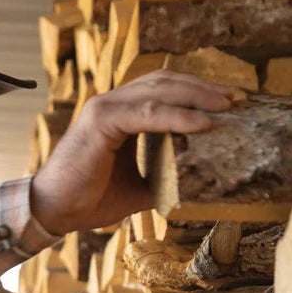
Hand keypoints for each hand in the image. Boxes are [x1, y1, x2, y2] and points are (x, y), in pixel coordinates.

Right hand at [29, 69, 235, 235]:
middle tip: (237, 99)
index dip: (196, 92)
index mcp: (120, 113)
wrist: (54, 212)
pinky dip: (177, 116)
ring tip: (226, 106)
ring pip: (159, 90)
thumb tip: (196, 187)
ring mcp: (105, 107)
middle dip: (204, 88)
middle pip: (166, 81)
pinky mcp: (101, 120)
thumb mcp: (138, 188)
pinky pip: (147, 113)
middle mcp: (112, 102)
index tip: (228, 104)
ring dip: (197, 96)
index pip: (163, 90)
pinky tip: (201, 124)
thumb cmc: (89, 201)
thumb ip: (163, 177)